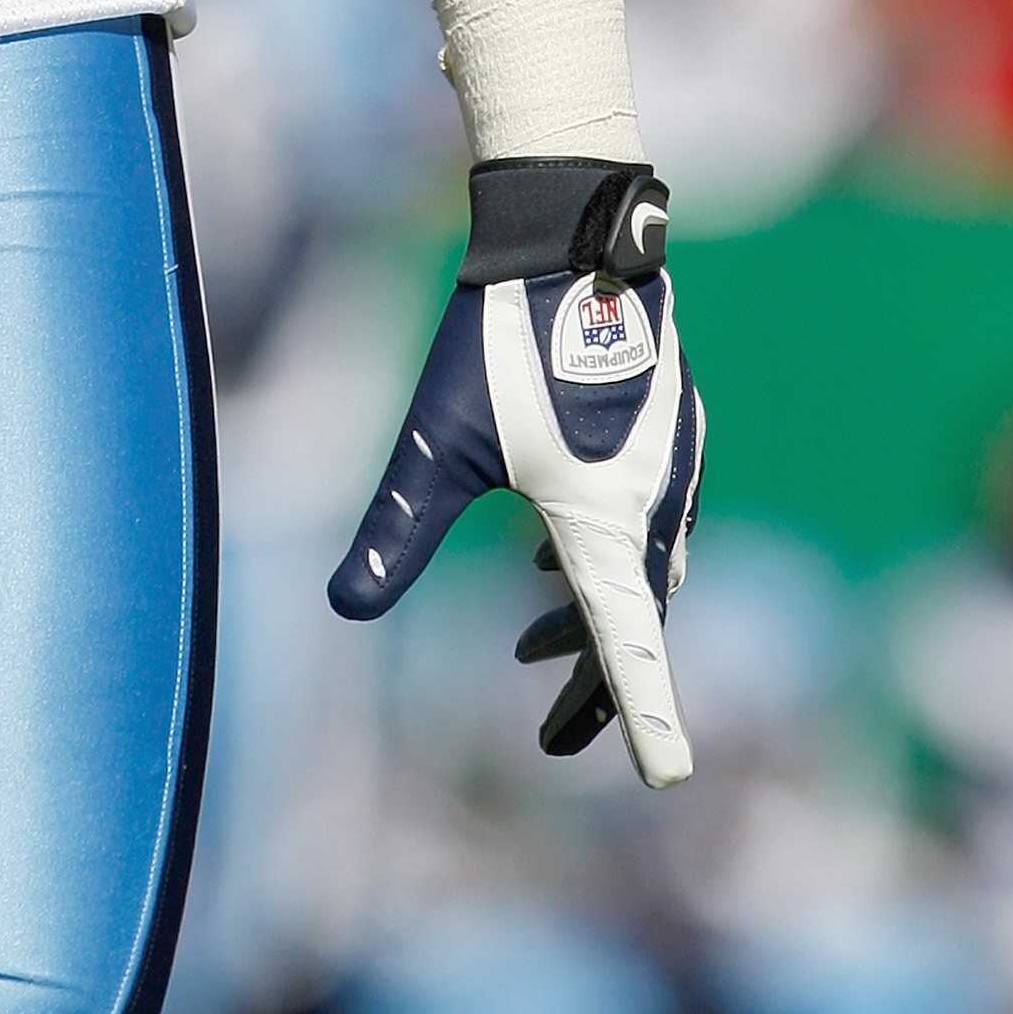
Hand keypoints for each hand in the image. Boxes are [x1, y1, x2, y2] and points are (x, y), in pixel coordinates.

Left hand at [328, 158, 703, 785]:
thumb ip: (399, 531)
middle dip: (595, 682)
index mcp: (606, 523)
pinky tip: (547, 554)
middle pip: (634, 620)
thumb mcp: (436, 442)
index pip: (630, 649)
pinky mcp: (661, 429)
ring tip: (530, 642)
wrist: (567, 233)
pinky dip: (602, 559)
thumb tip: (345, 609)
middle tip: (550, 736)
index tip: (667, 780)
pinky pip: (642, 520)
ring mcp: (666, 464)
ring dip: (592, 618)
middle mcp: (652, 504)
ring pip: (638, 568)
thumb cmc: (500, 337)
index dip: (644, 719)